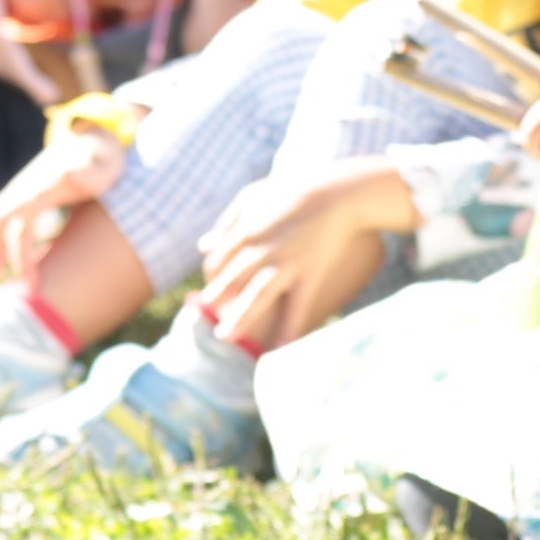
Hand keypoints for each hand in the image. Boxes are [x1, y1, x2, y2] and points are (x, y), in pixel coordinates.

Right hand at [0, 124, 130, 281]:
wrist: (93, 137)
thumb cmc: (101, 156)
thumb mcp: (101, 162)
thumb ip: (88, 170)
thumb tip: (69, 173)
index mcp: (41, 184)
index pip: (17, 217)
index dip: (15, 248)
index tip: (22, 276)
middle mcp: (26, 187)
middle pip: (0, 222)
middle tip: (7, 283)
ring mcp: (25, 190)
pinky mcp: (29, 195)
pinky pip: (9, 219)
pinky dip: (5, 239)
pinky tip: (17, 258)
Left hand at [191, 163, 388, 354]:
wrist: (337, 193)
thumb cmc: (292, 191)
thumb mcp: (253, 197)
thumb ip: (226, 222)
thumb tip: (202, 247)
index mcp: (246, 230)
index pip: (218, 261)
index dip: (212, 278)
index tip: (212, 290)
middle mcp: (262, 250)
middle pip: (232, 280)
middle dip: (218, 299)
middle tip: (210, 316)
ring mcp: (287, 264)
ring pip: (258, 296)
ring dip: (240, 318)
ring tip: (225, 337)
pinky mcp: (310, 275)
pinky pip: (297, 306)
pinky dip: (289, 328)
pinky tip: (279, 348)